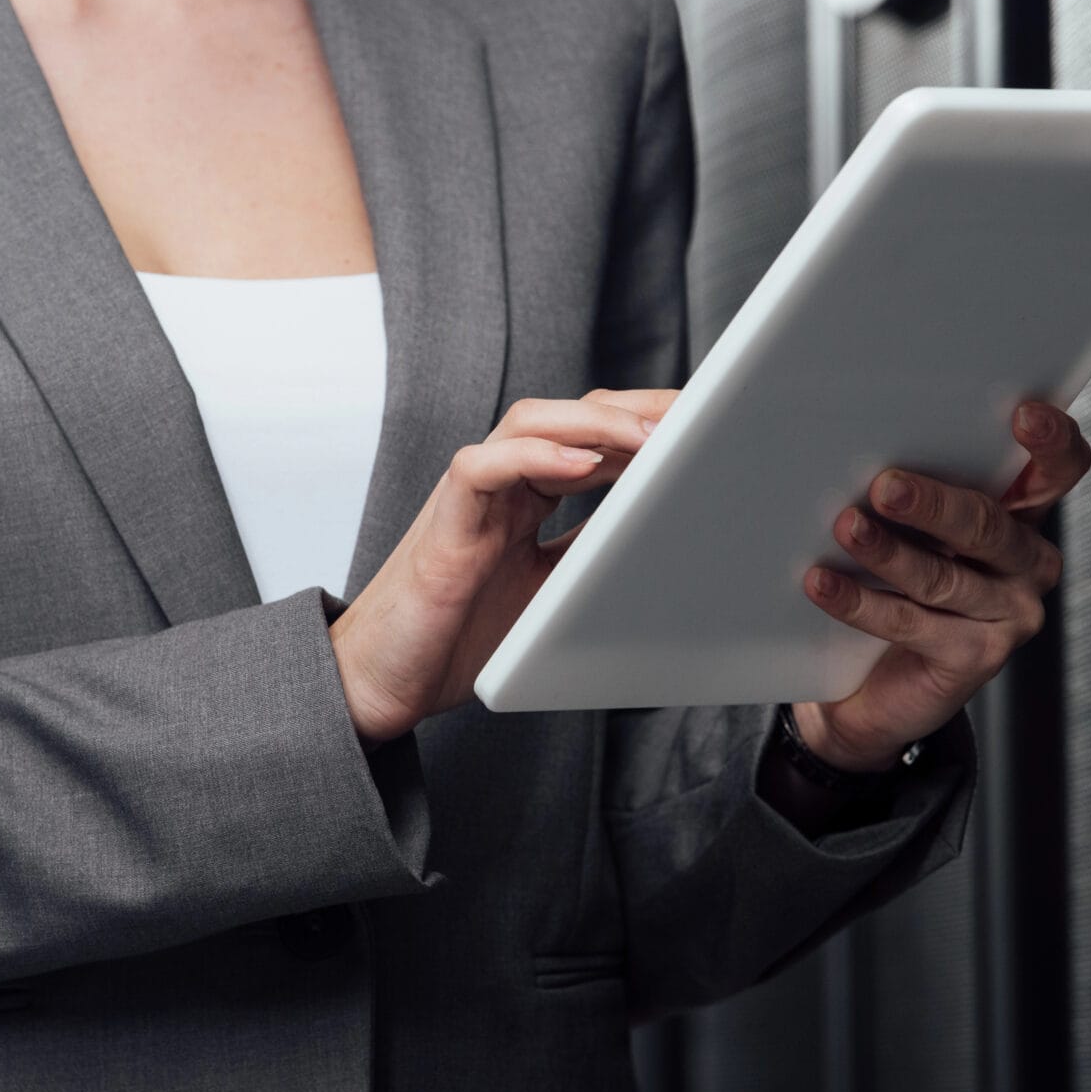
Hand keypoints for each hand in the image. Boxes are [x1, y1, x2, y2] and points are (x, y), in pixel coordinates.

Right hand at [328, 387, 679, 743]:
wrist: (384, 681)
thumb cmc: (459, 637)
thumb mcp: (550, 593)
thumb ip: (589, 556)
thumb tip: (659, 539)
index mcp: (528, 498)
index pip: (592, 437)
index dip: (647, 425)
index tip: (706, 426)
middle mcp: (502, 485)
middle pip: (570, 416)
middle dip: (633, 410)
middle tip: (693, 416)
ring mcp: (471, 498)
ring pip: (528, 424)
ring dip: (593, 423)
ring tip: (648, 435)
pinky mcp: (444, 524)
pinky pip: (481, 468)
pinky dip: (530, 457)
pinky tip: (578, 464)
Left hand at [790, 399, 1090, 769]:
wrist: (868, 685)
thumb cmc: (891, 582)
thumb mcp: (910, 527)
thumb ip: (910, 487)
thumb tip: (856, 444)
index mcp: (1021, 514)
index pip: (1058, 470)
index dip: (1052, 441)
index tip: (1022, 414)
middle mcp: (1028, 563)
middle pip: (988, 524)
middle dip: (934, 504)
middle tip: (885, 486)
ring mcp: (1008, 614)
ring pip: (944, 576)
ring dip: (888, 552)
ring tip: (845, 528)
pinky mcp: (975, 658)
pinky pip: (911, 623)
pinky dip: (860, 602)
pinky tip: (822, 583)